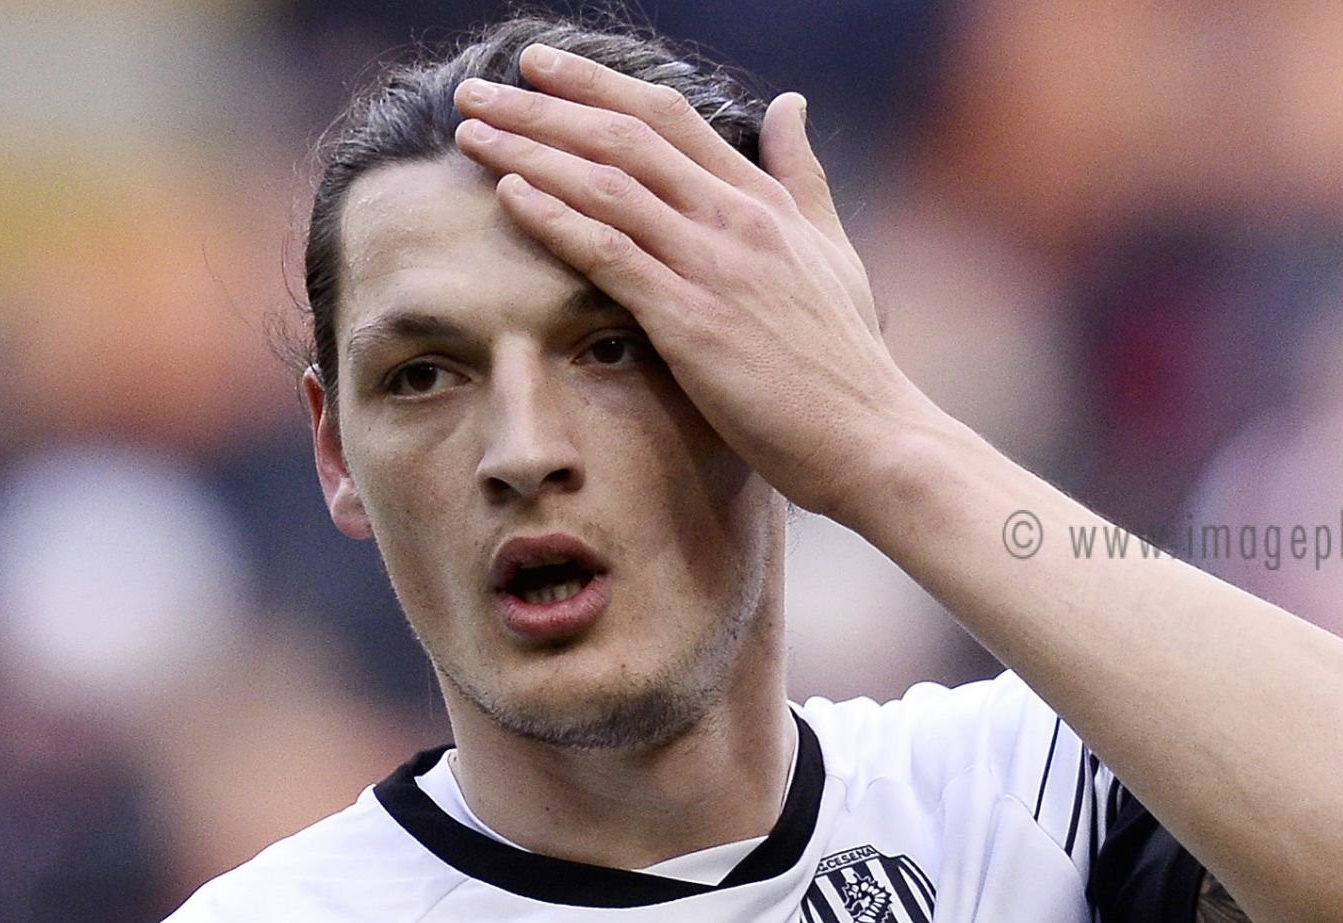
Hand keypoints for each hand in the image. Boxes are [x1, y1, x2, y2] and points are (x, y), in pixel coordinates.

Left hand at [452, 43, 935, 518]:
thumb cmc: (849, 362)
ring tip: (470, 131)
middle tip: (475, 88)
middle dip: (541, 105)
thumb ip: (803, 176)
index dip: (595, 84)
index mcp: (764, 200)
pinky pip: (609, 253)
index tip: (538, 66)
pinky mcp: (692, 321)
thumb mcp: (833, 251)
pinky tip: (508, 195)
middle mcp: (736, 218)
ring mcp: (714, 265)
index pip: (667, 117)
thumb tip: (789, 104)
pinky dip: (555, 217)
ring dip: (530, 151)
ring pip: (606, 184)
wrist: (872, 437)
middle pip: (622, 135)